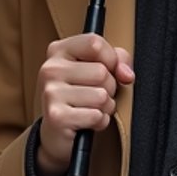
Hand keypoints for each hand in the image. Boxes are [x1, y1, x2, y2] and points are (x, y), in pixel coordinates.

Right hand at [36, 34, 134, 175]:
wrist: (57, 132)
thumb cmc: (81, 96)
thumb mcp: (98, 69)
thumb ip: (118, 60)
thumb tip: (126, 74)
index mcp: (59, 50)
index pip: (95, 43)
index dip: (111, 59)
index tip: (110, 70)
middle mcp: (50, 69)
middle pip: (102, 72)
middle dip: (109, 88)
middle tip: (95, 95)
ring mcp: (50, 93)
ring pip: (101, 96)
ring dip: (105, 107)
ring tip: (91, 108)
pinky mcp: (56, 116)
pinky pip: (96, 116)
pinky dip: (99, 122)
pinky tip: (87, 121)